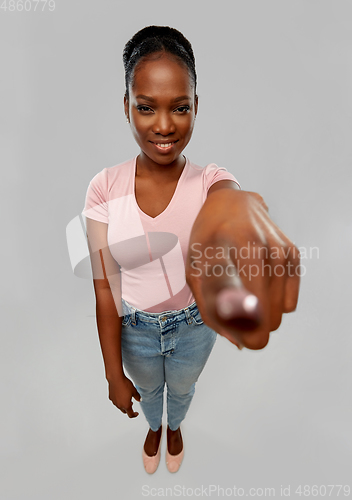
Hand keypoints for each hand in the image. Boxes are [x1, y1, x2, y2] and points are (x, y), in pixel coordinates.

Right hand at [108, 374, 140, 417]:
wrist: (116, 378)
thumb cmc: (125, 384)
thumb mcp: (134, 390)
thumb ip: (137, 397)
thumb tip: (139, 400)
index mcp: (126, 405)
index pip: (130, 414)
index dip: (134, 415)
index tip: (136, 413)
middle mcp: (119, 405)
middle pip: (125, 411)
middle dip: (129, 408)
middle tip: (132, 403)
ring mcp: (114, 402)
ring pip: (119, 406)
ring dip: (123, 404)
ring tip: (126, 397)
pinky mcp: (111, 397)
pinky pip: (115, 401)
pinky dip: (119, 400)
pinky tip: (121, 394)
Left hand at [186, 189, 299, 349]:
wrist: (230, 203)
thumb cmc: (208, 242)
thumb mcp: (195, 272)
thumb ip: (210, 310)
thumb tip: (239, 342)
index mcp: (219, 248)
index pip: (230, 292)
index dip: (238, 323)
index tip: (242, 339)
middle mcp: (252, 246)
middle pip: (261, 315)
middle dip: (250, 329)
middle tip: (235, 320)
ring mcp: (276, 248)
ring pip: (277, 314)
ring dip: (261, 318)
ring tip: (244, 302)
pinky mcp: (292, 253)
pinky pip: (289, 303)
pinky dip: (275, 306)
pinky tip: (259, 291)